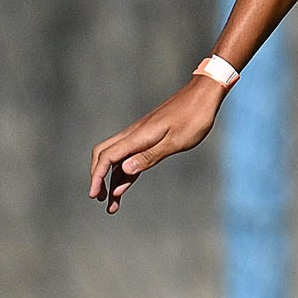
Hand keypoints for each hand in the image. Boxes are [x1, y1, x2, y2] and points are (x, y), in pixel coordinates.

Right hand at [88, 77, 224, 212]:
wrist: (203, 95)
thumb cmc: (194, 118)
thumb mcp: (176, 141)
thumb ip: (150, 156)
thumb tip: (124, 170)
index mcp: (138, 137)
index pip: (107, 158)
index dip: (97, 177)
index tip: (93, 195)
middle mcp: (134, 135)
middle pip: (104, 156)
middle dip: (98, 177)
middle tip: (99, 198)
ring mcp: (141, 135)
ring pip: (117, 158)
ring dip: (113, 179)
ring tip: (112, 202)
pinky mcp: (149, 136)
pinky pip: (131, 155)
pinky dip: (126, 170)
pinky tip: (125, 183)